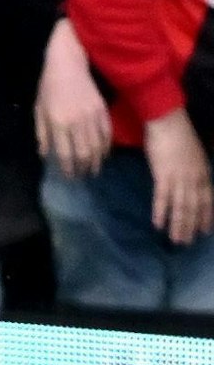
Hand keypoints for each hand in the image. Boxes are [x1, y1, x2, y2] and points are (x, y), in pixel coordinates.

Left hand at [35, 21, 111, 178]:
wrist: (69, 64)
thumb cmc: (49, 87)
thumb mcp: (38, 111)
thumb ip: (41, 135)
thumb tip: (45, 155)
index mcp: (57, 123)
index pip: (64, 154)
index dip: (68, 169)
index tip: (69, 178)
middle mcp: (75, 122)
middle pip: (83, 154)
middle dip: (83, 169)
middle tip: (82, 177)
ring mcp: (91, 116)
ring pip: (97, 146)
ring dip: (95, 161)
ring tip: (93, 170)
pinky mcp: (103, 110)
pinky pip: (107, 133)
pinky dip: (106, 147)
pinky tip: (103, 154)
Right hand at [145, 109, 213, 244]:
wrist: (168, 121)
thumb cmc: (178, 135)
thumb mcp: (194, 154)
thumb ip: (194, 169)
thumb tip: (193, 182)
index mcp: (203, 172)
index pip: (207, 200)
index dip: (206, 217)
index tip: (205, 232)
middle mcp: (194, 178)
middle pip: (194, 207)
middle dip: (191, 226)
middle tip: (187, 242)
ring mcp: (179, 177)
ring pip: (181, 206)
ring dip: (178, 225)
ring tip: (175, 240)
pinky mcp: (163, 175)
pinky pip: (162, 197)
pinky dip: (161, 212)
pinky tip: (157, 224)